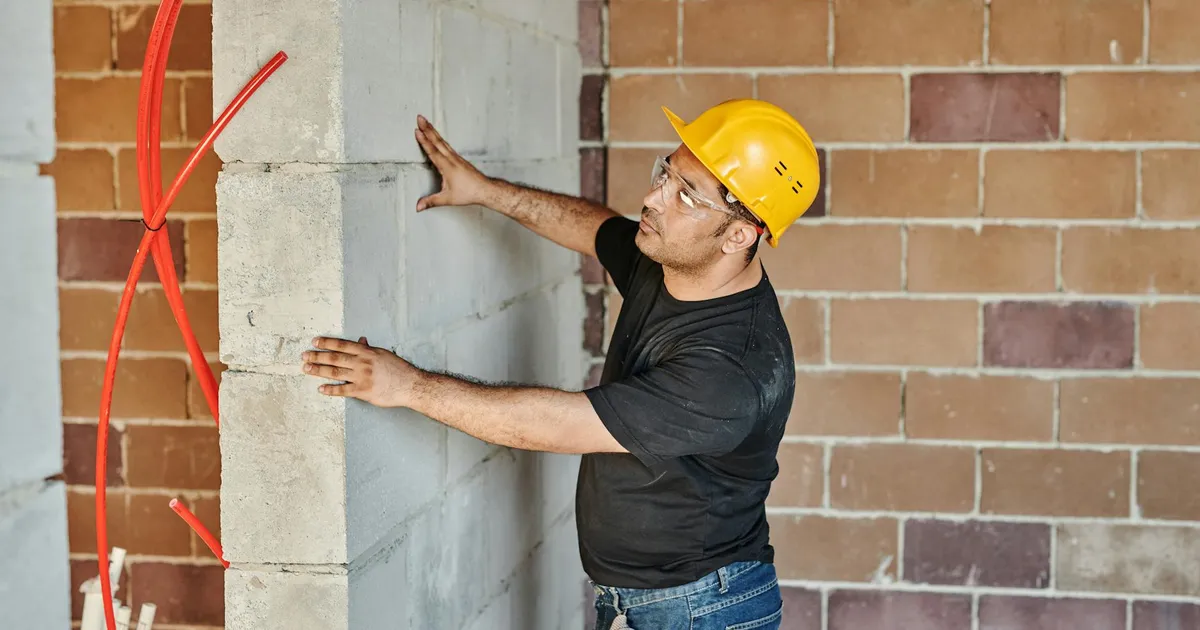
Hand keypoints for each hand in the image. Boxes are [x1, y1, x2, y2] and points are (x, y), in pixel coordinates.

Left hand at [302, 336, 420, 407]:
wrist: (409, 385)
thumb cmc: (398, 369)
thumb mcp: (383, 354)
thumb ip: (368, 349)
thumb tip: (360, 340)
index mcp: (366, 352)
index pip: (342, 345)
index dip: (327, 343)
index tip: (315, 342)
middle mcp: (362, 362)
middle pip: (334, 358)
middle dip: (317, 356)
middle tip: (305, 356)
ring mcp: (362, 377)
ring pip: (335, 372)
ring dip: (319, 370)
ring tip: (307, 369)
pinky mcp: (363, 391)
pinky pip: (343, 390)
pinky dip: (331, 389)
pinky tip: (321, 388)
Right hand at [413, 114, 491, 210]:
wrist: (485, 190)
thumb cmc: (468, 193)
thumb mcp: (448, 198)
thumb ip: (432, 201)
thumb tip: (418, 207)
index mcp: (447, 166)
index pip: (433, 151)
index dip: (424, 141)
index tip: (417, 130)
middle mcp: (452, 159)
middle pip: (437, 141)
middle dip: (427, 129)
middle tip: (419, 117)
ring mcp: (456, 158)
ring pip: (442, 141)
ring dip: (433, 131)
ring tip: (426, 123)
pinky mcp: (459, 159)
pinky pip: (447, 145)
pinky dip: (440, 139)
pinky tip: (438, 137)